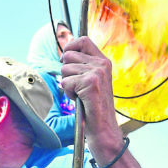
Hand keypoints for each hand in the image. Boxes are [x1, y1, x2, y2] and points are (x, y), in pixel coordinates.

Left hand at [60, 36, 123, 161]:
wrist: (103, 127)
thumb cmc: (93, 105)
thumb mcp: (91, 80)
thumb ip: (82, 65)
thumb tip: (64, 53)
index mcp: (103, 61)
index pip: (83, 40)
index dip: (70, 46)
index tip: (65, 58)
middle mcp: (102, 64)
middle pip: (68, 56)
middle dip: (66, 71)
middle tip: (76, 86)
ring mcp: (97, 72)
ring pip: (65, 69)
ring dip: (67, 84)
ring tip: (80, 94)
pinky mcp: (91, 83)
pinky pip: (65, 82)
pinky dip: (68, 93)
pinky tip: (79, 99)